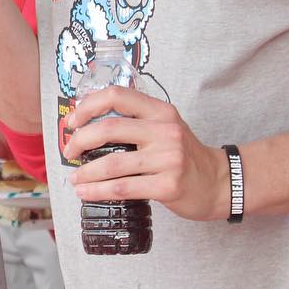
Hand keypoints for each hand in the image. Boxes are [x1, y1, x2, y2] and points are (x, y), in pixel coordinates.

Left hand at [64, 86, 229, 220]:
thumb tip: (86, 127)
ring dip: (85, 172)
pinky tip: (86, 192)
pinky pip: (123, 188)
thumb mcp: (165, 128)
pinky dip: (98, 191)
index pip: (116, 95)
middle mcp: (165, 131)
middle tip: (69, 151)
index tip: (72, 121)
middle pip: (109, 129)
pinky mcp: (168, 185)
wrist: (219, 183)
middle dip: (80, 140)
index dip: (88, 106)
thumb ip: (135, 122)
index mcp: (160, 111)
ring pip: (112, 163)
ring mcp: (168, 158)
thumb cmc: (183, 156)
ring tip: (74, 178)